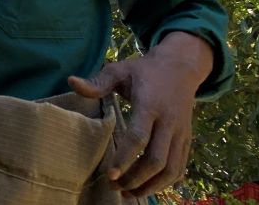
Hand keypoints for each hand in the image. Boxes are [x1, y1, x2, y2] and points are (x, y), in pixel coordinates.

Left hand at [67, 31, 213, 198]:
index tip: (111, 174)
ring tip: (129, 194)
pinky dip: (165, 182)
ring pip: (171, 169)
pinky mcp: (187, 140)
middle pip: (156, 160)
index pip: (139, 137)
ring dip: (151, 186)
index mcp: (150, 104)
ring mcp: (181, 133)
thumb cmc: (144, 70)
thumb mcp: (120, 70)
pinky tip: (147, 186)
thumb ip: (97, 82)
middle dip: (136, 179)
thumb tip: (71, 82)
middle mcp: (169, 122)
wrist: (181, 67)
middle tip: (115, 186)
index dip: (125, 158)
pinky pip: (180, 168)